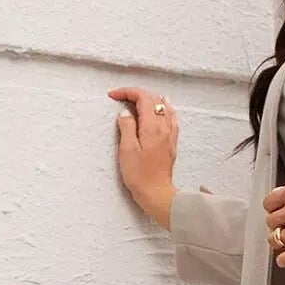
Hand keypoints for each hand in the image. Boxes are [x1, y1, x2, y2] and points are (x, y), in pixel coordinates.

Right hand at [109, 85, 178, 226]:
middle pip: (154, 99)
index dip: (127, 92)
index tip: (114, 96)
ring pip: (164, 107)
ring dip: (150, 100)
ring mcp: (170, 135)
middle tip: (121, 98)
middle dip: (136, 94)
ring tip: (137, 101)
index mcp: (152, 126)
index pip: (143, 97)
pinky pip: (171, 119)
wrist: (156, 193)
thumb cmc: (140, 175)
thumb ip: (126, 127)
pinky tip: (160, 111)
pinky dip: (164, 110)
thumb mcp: (127, 149)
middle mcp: (164, 128)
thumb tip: (125, 114)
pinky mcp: (171, 143)